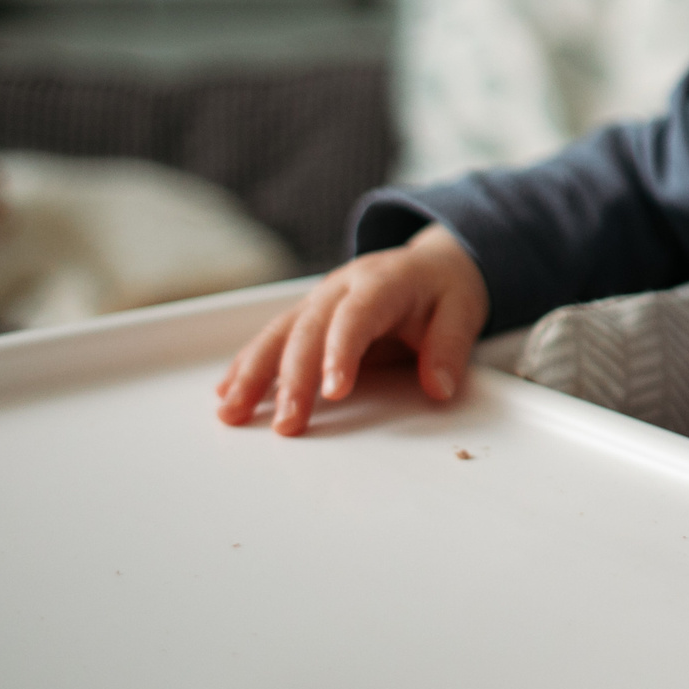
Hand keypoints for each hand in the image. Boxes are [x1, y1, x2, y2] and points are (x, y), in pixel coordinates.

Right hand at [215, 225, 487, 434]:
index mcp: (381, 282)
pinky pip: (272, 339)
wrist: (430, 264)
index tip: (334, 393)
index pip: (356, 317)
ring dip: (252, 374)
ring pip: (278, 334)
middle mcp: (340, 288)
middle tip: (287, 424)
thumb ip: (449, 348)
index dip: (341, 353)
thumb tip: (439, 387)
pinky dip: (247, 365)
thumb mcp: (462, 311)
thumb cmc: (444, 290)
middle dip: (293, 379)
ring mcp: (318, 301)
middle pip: (308, 331)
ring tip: (231, 412)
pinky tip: (225, 392)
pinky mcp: (306, 315)